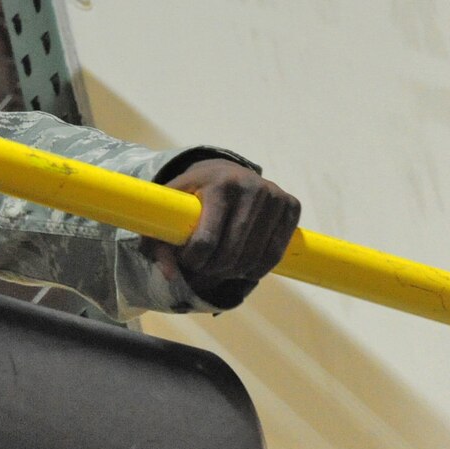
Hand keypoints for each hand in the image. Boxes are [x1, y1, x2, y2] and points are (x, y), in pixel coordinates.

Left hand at [143, 158, 300, 306]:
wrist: (223, 171)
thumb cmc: (192, 196)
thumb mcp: (169, 210)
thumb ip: (159, 242)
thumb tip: (170, 276)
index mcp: (218, 185)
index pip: (206, 241)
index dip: (193, 261)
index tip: (188, 261)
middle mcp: (249, 186)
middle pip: (231, 253)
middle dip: (213, 270)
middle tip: (204, 270)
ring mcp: (273, 195)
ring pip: (254, 257)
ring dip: (234, 273)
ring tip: (221, 269)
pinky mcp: (290, 204)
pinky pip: (275, 253)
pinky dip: (258, 268)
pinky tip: (243, 266)